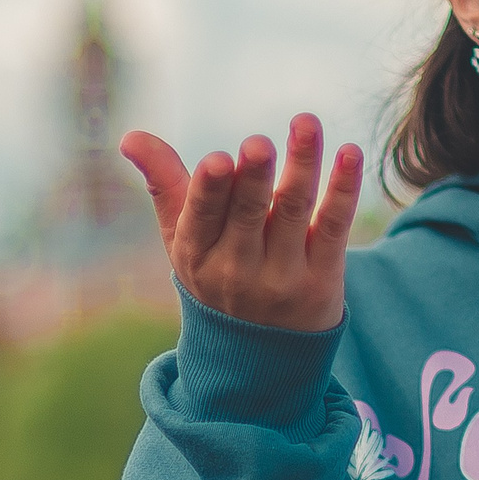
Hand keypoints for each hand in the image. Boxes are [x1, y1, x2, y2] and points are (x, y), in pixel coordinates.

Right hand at [121, 114, 361, 332]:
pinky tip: (349, 152)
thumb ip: (163, 182)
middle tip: (259, 144)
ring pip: (294, 211)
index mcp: (197, 254)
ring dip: (302, 165)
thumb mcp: (182, 237)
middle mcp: (237, 270)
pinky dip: (343, 189)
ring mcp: (282, 277)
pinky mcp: (322, 279)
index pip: (201, 218)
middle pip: (249, 215)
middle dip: (253, 179)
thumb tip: (129, 137)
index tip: (218, 161)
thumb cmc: (215, 273)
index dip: (210, 191)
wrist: (261, 356)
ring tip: (305, 123)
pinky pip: (334, 227)